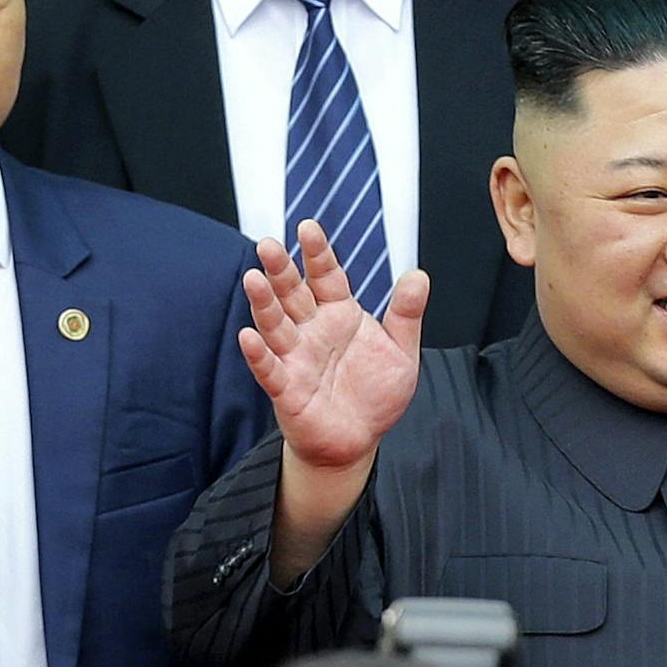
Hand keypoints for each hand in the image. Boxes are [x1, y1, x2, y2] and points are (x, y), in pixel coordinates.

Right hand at [240, 220, 429, 472]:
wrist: (360, 439)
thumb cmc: (375, 392)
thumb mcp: (401, 351)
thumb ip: (406, 314)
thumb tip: (419, 274)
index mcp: (339, 314)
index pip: (326, 276)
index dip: (318, 253)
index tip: (308, 227)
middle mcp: (313, 330)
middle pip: (293, 294)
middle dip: (280, 270)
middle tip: (267, 243)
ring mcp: (296, 358)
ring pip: (275, 325)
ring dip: (263, 303)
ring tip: (253, 278)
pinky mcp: (287, 390)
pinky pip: (270, 369)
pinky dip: (258, 354)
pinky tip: (247, 335)